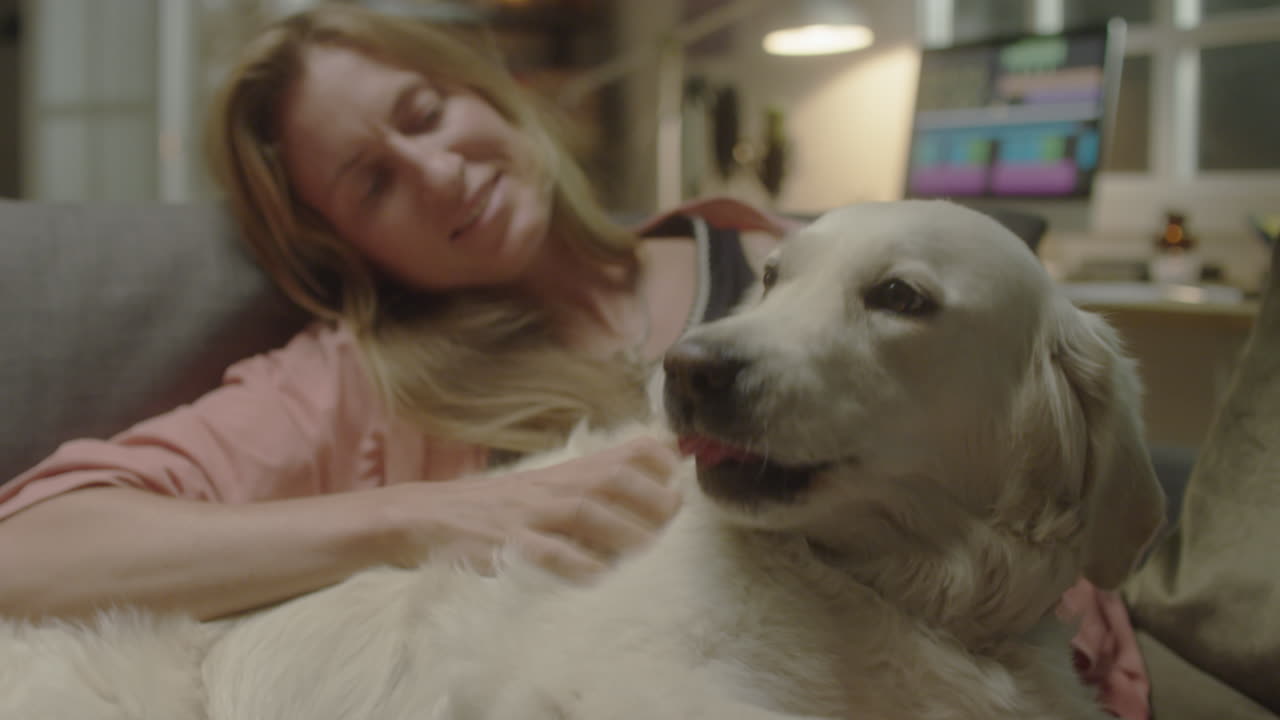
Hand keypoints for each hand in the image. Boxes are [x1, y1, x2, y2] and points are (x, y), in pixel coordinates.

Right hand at [385, 434, 683, 579]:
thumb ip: (584, 490)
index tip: (680, 477)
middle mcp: (548, 486)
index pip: (620, 450)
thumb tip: (644, 498)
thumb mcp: (540, 489)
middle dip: (651, 497)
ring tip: (646, 551)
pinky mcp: (501, 544)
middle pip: (611, 478)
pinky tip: (596, 576)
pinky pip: (543, 552)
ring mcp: (524, 514)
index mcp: (561, 473)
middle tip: (670, 520)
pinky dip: (574, 564)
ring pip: (584, 512)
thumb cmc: (490, 510)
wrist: (419, 517)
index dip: (658, 458)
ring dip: (624, 531)